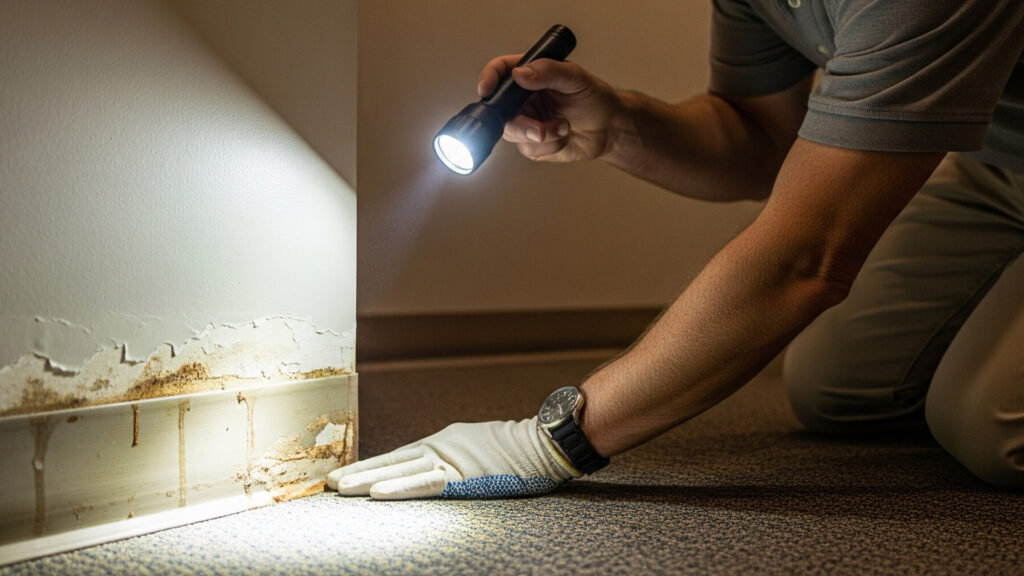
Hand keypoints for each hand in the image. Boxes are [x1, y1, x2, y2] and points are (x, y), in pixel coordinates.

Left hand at [326, 418, 579, 499]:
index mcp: (441, 444)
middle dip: (360, 472)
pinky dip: (400, 487)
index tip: (345, 474)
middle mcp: (439, 449)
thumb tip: (429, 469)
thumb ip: (449, 458)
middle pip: (391, 461)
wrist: (540, 444)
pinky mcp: (462, 477)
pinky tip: (378, 494)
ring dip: (368, 480)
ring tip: (342, 489)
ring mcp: (449, 462)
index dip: (371, 465)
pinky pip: (425, 484)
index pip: (398, 456)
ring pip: (400, 470)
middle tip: (330, 483)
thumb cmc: (512, 450)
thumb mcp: (472, 448)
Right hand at [478, 54, 620, 162]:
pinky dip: (550, 147)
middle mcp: (523, 99)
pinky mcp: (533, 144)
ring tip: (563, 127)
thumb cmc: (595, 98)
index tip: (486, 89)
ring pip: (514, 134)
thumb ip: (548, 72)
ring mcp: (526, 122)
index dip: (489, 79)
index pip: (501, 72)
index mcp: (530, 76)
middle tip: (539, 130)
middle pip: (500, 111)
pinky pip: (530, 149)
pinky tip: (563, 137)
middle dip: (520, 125)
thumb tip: (520, 73)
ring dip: (542, 136)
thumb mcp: (576, 78)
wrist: (609, 128)